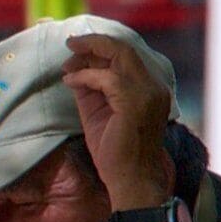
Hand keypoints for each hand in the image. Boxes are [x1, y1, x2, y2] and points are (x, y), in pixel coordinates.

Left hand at [59, 35, 172, 207]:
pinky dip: (85, 76)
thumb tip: (74, 70)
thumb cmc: (116, 151)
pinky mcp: (135, 102)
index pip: (126, 56)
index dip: (100, 48)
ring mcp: (148, 93)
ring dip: (88, 55)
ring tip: (67, 63)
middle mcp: (153, 86)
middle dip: (94, 42)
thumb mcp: (98, 112)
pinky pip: (107, 78)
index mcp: (148, 88)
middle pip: (125, 48)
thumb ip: (90, 89)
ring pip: (119, 55)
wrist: (132, 180)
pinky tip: (69, 81)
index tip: (76, 49)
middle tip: (70, 43)